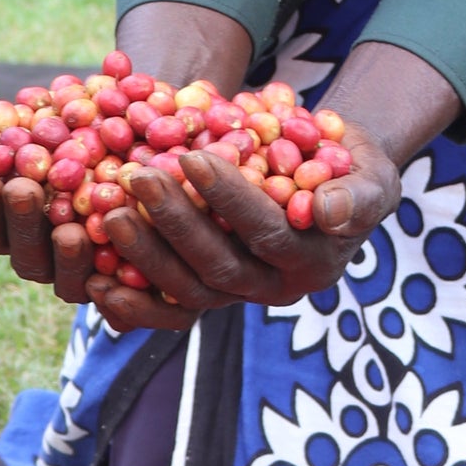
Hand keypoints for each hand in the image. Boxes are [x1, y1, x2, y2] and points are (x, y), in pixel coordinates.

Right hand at [0, 0, 254, 299]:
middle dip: (22, 225)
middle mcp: (53, 260)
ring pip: (74, 284)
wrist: (158, 122)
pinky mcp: (145, 287)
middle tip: (23, 190)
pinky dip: (125, 282)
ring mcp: (97, 277)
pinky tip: (127, 252)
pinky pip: (133, 297)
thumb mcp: (37, 120)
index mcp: (19, 229)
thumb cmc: (81, 122)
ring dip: (68, 257)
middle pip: (27, 260)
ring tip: (71, 226)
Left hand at [83, 41, 459, 333]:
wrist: (329, 179)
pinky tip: (94, 280)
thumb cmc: (350, 166)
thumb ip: (357, 192)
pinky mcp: (208, 295)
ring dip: (144, 253)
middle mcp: (274, 289)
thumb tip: (328, 211)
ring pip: (186, 289)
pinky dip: (131, 302)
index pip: (265, 230)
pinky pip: (166, 310)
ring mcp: (238, 297)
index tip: (191, 156)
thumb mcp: (371, 173)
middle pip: (219, 265)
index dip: (229, 197)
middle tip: (136, 175)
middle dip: (175, 220)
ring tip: (107, 211)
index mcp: (314, 260)